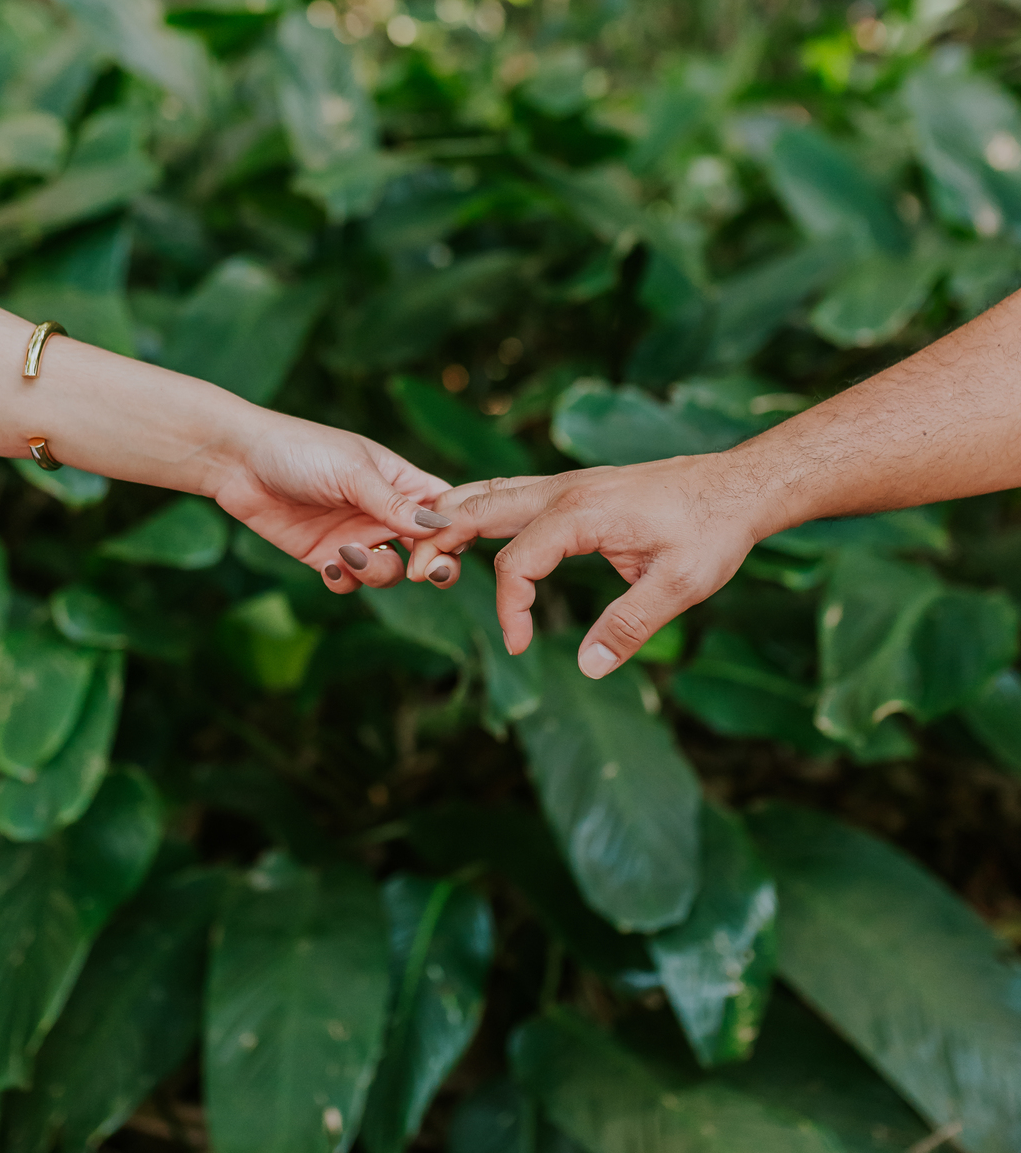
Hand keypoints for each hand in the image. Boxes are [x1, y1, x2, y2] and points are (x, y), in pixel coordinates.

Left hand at [214, 406, 462, 593]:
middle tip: (422, 573)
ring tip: (350, 555)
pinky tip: (330, 566)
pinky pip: (352, 582)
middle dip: (432, 567)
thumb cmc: (300, 450)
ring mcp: (356, 535)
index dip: (454, 532)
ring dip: (378, 572)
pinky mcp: (326, 555)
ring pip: (390, 571)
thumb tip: (437, 528)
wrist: (239, 461)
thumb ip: (393, 503)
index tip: (445, 546)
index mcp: (401, 482)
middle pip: (427, 549)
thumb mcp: (352, 472)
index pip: (445, 512)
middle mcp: (383, 512)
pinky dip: (347, 581)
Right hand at [406, 454, 760, 674]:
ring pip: (493, 493)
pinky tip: (470, 525)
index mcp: (583, 513)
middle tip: (413, 571)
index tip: (521, 646)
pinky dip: (482, 508)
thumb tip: (587, 668)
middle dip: (442, 540)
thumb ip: (630, 626)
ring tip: (424, 545)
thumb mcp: (680, 586)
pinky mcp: (577, 488)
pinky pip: (514, 493)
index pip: (517, 563)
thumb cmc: (712, 532)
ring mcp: (568, 484)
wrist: (738, 486)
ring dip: (456, 517)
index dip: (510, 610)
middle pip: (481, 509)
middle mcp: (566, 490)